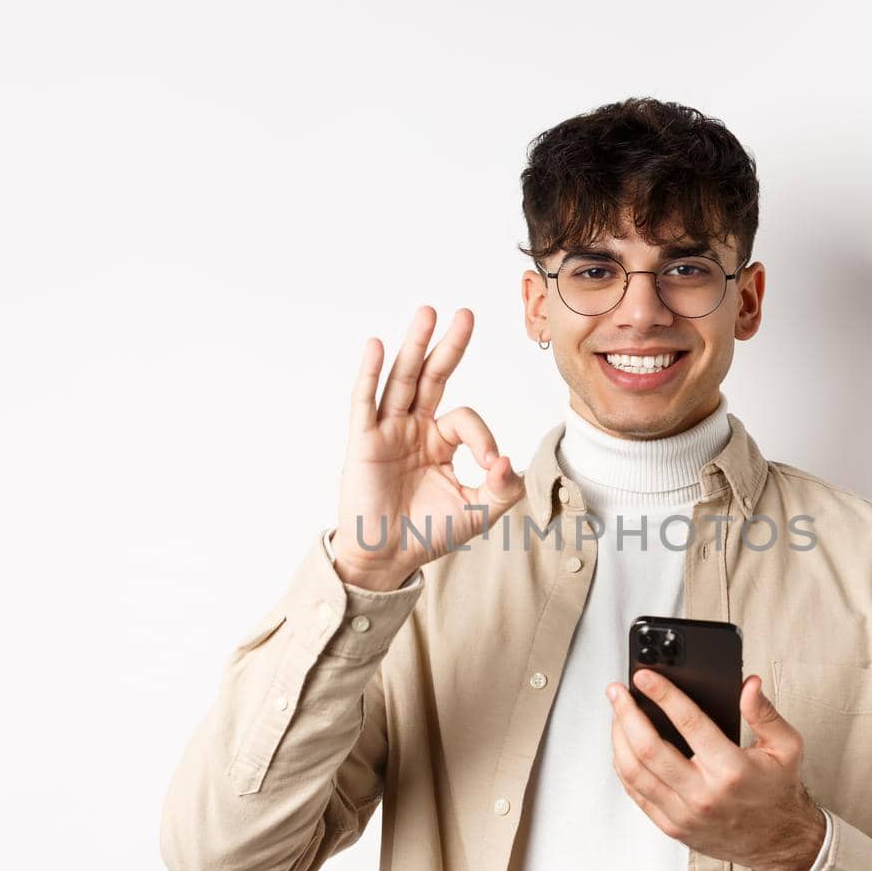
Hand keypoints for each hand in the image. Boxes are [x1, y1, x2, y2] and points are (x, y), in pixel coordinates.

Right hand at [333, 305, 524, 590]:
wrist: (389, 558)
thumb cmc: (429, 534)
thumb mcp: (479, 512)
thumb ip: (503, 488)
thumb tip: (507, 461)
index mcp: (440, 442)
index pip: (465, 418)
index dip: (483, 437)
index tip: (491, 465)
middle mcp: (413, 429)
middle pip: (432, 377)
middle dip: (448, 346)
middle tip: (464, 313)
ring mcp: (387, 432)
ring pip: (402, 380)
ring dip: (414, 345)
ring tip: (427, 312)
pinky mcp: (363, 442)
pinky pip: (365, 402)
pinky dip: (370, 373)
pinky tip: (377, 346)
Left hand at [605, 669, 826, 870]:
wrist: (778, 843)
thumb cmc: (778, 791)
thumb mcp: (786, 747)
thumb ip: (764, 713)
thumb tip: (748, 685)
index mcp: (732, 769)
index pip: (689, 722)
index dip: (663, 694)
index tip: (645, 677)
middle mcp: (704, 794)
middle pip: (649, 748)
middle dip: (627, 713)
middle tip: (617, 692)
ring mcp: (684, 813)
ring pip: (635, 772)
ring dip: (618, 738)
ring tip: (616, 715)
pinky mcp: (672, 826)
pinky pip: (636, 794)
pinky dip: (623, 766)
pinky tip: (622, 746)